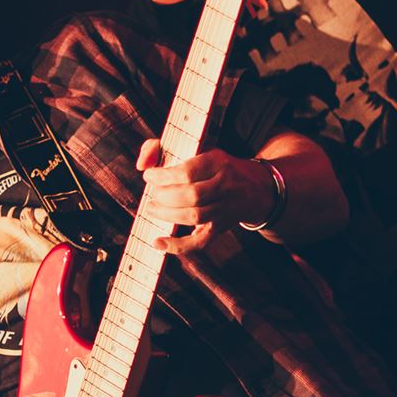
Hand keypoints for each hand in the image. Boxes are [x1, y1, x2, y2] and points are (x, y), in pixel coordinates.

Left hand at [136, 140, 274, 254]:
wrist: (256, 188)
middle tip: (153, 194)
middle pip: (192, 195)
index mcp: (218, 162)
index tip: (149, 176)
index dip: (164, 176)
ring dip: (167, 214)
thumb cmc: (216, 167)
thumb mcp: (199, 149)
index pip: (189, 172)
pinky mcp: (221, 227)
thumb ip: (163, 150)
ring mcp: (225, 209)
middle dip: (165, 196)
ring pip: (195, 216)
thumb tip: (141, 163)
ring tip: (152, 208)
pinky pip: (200, 242)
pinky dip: (178, 246)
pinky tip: (159, 242)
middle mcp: (225, 185)